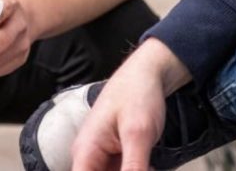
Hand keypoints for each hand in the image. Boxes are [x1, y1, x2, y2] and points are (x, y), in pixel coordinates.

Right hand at [71, 39, 191, 170]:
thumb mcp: (139, 134)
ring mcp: (101, 158)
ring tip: (148, 162)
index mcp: (85, 151)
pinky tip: (150, 165)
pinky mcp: (114, 157)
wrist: (147, 74)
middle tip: (145, 164)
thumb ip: (133, 167)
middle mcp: (88, 157)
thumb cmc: (137, 94)